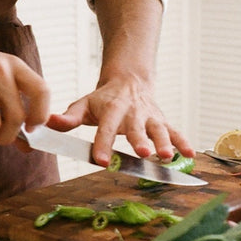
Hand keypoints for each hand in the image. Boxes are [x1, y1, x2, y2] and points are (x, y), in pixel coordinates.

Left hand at [46, 75, 193, 165]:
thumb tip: (49, 123)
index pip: (106, 129)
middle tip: (144, 153)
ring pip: (160, 130)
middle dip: (141, 141)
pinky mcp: (163, 121)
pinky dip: (184, 143)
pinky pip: (175, 132)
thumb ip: (69, 117)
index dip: (103, 144)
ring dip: (165, 143)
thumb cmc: (103, 98)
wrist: (130, 80)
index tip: (101, 161)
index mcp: (111, 109)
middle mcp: (133, 113)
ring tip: (168, 157)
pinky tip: (191, 156)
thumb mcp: (84, 104)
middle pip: (137, 128)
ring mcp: (151, 117)